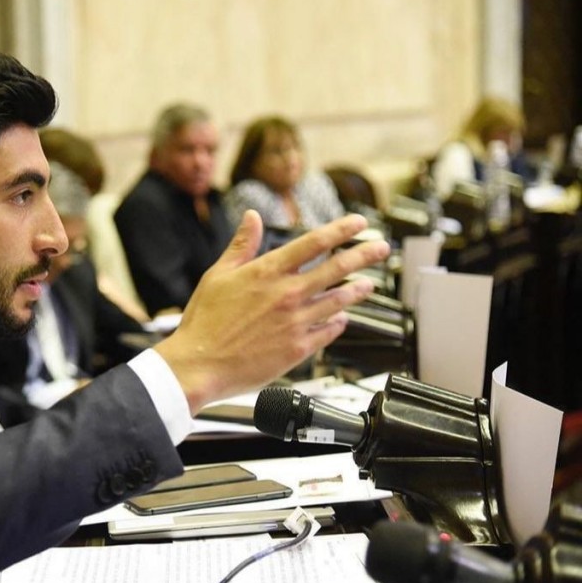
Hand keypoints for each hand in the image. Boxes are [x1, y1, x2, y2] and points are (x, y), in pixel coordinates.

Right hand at [154, 211, 389, 413]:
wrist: (200, 364)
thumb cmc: (204, 321)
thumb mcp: (218, 275)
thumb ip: (242, 245)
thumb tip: (252, 217)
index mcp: (267, 271)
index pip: (314, 243)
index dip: (341, 230)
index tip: (358, 222)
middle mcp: (287, 294)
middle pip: (337, 268)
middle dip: (365, 255)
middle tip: (382, 248)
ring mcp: (296, 322)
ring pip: (339, 301)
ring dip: (357, 290)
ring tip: (369, 284)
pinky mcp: (298, 349)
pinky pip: (328, 331)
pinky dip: (338, 322)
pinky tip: (341, 319)